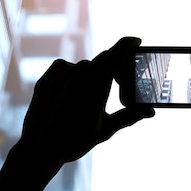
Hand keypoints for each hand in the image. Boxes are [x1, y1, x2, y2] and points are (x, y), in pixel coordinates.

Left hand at [19, 37, 154, 167]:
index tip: (136, 41)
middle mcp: (78, 78)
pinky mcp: (46, 80)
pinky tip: (73, 83)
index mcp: (96, 88)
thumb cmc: (75, 142)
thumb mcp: (105, 130)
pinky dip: (72, 71)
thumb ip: (129, 117)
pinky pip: (63, 66)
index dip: (126, 45)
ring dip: (93, 72)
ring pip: (83, 65)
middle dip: (114, 64)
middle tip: (120, 79)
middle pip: (102, 59)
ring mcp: (60, 78)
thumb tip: (150, 111)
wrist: (40, 150)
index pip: (115, 57)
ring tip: (93, 92)